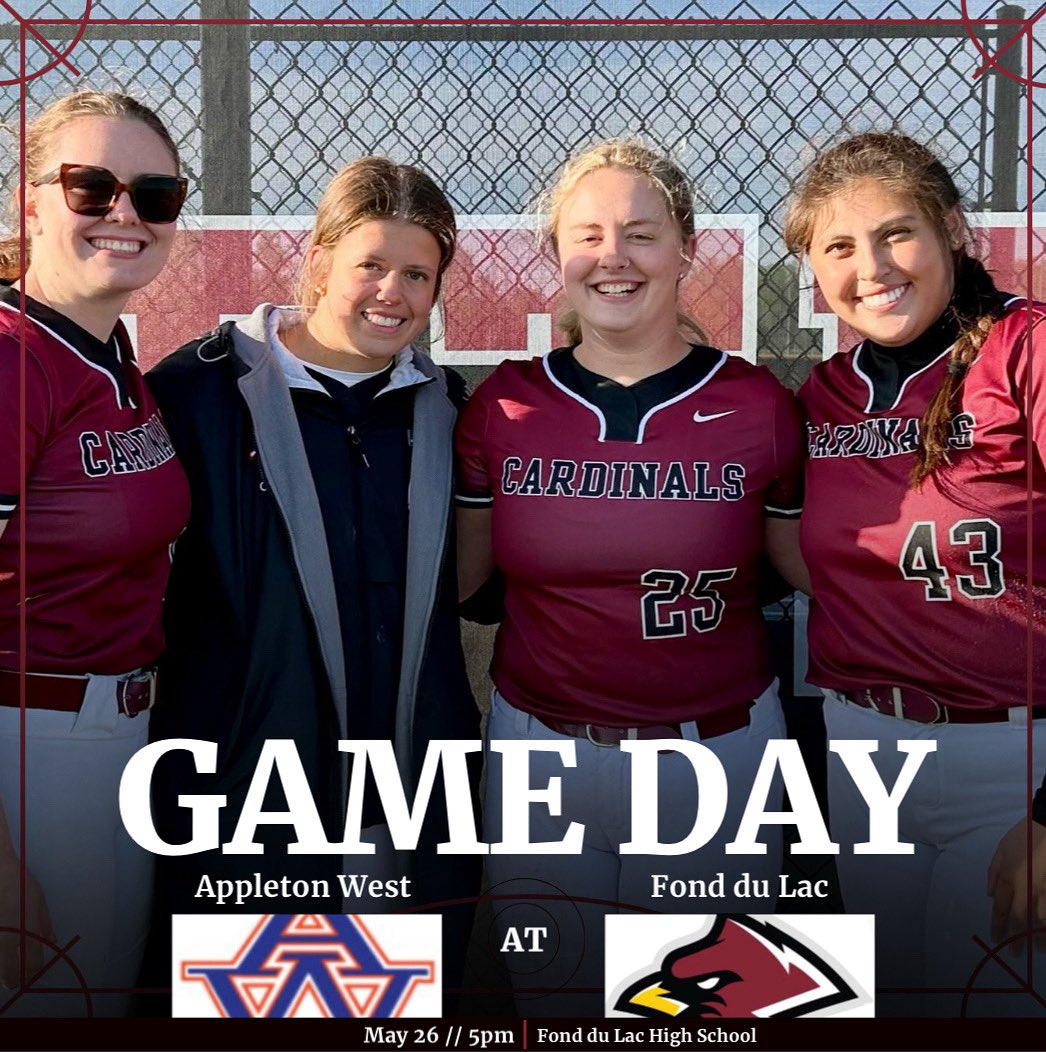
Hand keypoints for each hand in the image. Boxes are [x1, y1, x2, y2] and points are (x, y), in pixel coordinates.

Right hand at [0, 852, 53, 988]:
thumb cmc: (17, 881)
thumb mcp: (38, 898)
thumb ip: (44, 922)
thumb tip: (52, 940)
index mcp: (27, 930)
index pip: (33, 964)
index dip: (33, 971)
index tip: (32, 972)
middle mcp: (6, 940)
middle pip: (9, 976)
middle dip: (13, 980)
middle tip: (14, 980)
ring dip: (0, 974)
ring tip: (3, 973)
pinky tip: (0, 954)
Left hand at [987, 818, 1045, 956]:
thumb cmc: (1027, 833)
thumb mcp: (1003, 846)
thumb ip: (994, 871)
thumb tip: (989, 894)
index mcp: (1009, 876)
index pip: (1001, 907)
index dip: (998, 925)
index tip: (995, 938)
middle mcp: (1027, 887)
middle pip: (1019, 918)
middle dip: (1016, 938)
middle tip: (1014, 954)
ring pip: (1041, 920)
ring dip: (1038, 937)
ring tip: (1037, 951)